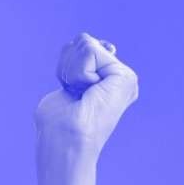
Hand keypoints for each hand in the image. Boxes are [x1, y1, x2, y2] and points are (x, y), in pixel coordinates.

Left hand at [35, 32, 139, 156]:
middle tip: (74, 94)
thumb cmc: (58, 125)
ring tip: (79, 96)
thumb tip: (86, 41)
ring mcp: (125, 77)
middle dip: (67, 65)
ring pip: (85, 43)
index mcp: (107, 80)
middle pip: (82, 41)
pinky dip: (77, 72)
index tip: (70, 90)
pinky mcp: (125, 76)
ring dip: (71, 71)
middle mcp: (119, 78)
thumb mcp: (64, 86)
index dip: (67, 63)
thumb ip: (76, 63)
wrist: (66, 143)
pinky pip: (90, 50)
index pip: (81, 46)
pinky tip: (85, 93)